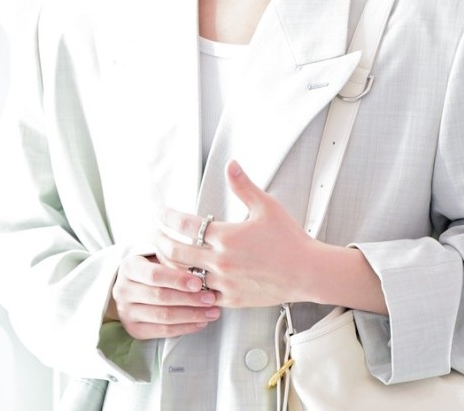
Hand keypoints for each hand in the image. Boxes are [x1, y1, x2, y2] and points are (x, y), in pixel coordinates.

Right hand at [109, 254, 219, 339]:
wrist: (133, 286)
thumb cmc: (154, 267)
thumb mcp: (159, 257)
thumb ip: (175, 262)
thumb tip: (204, 272)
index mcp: (129, 267)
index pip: (155, 275)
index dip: (178, 280)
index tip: (199, 283)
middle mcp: (123, 290)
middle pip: (160, 297)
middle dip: (189, 299)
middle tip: (211, 298)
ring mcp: (126, 312)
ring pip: (163, 316)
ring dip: (192, 315)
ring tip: (212, 312)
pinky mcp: (134, 329)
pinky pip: (163, 331)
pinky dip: (185, 328)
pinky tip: (201, 322)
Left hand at [156, 160, 315, 307]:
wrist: (308, 272)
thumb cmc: (290, 239)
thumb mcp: (266, 206)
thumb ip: (243, 186)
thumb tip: (231, 165)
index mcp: (226, 236)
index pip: (186, 225)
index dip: (168, 217)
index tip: (161, 213)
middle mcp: (221, 261)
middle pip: (177, 252)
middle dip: (161, 241)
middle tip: (155, 234)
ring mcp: (224, 283)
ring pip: (185, 277)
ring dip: (172, 265)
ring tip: (165, 256)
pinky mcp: (231, 300)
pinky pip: (202, 296)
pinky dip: (191, 288)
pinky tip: (187, 281)